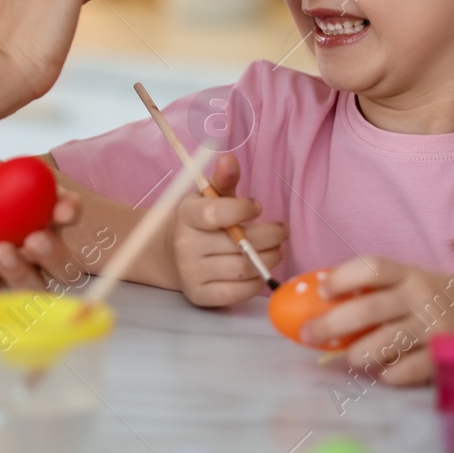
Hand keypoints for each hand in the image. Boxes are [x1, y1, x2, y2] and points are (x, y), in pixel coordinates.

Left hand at [0, 146, 82, 292]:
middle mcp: (31, 240)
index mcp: (38, 205)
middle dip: (55, 255)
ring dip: (22, 272)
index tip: (64, 208)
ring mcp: (8, 265)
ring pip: (32, 285)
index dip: (71, 211)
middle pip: (61, 262)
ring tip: (1, 250)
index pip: (66, 211)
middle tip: (36, 240)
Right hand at [169, 153, 285, 306]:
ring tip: (277, 249)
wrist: (172, 254)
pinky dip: (257, 282)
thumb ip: (223, 179)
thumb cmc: (199, 221)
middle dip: (270, 237)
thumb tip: (230, 158)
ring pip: (243, 268)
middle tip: (282, 231)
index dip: (242, 209)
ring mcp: (191, 273)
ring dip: (270, 258)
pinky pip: (238, 293)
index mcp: (187, 216)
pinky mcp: (200, 296)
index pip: (216, 213)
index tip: (258, 206)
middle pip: (238, 244)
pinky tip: (262, 269)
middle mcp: (185, 245)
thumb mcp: (208, 197)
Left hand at [303, 256, 453, 385]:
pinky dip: (390, 374)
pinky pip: (409, 370)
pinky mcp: (446, 356)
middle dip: (331, 324)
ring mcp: (435, 327)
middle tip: (309, 334)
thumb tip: (324, 296)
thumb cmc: (443, 297)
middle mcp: (421, 297)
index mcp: (410, 274)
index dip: (341, 278)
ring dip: (358, 354)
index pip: (371, 268)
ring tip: (349, 358)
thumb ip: (380, 287)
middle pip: (368, 309)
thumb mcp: (415, 280)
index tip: (321, 291)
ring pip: (385, 343)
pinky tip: (383, 373)